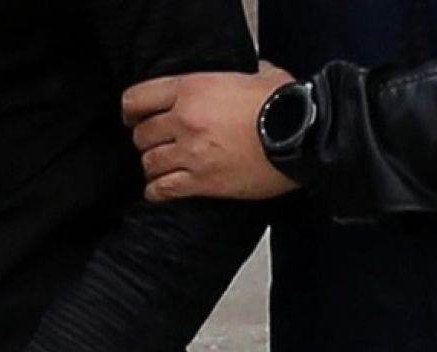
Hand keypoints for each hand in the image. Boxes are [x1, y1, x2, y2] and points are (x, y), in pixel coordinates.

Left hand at [121, 64, 299, 201]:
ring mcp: (191, 153)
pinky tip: (158, 191)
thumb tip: (245, 74)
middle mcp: (185, 120)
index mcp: (193, 89)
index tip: (132, 117)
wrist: (305, 136)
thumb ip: (239, 74)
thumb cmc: (288, 105)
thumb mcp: (259, 75)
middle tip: (157, 144)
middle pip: (142, 135)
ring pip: (149, 163)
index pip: (138, 99)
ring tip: (162, 168)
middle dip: (147, 140)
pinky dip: (156, 192)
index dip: (131, 111)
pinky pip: (162, 189)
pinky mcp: (201, 182)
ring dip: (153, 166)